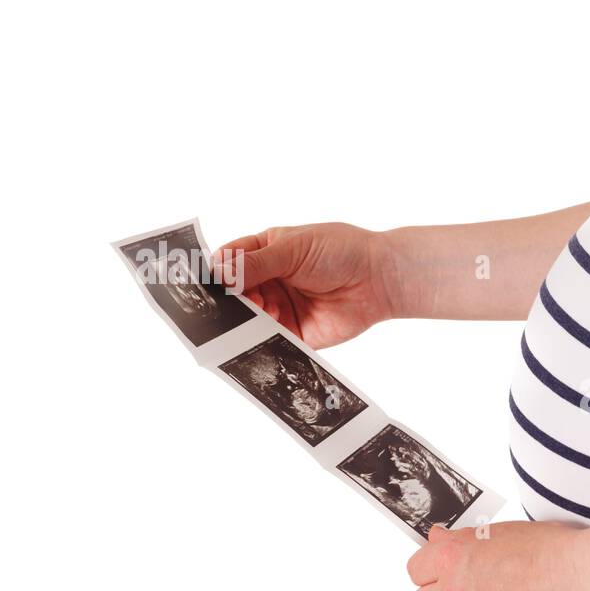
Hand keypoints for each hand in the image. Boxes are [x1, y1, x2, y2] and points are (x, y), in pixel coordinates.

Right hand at [213, 223, 398, 348]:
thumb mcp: (294, 249)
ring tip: (259, 313)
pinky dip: (264, 341)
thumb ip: (256, 263)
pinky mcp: (296, 332)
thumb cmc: (342, 251)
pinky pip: (272, 340)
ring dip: (248, 319)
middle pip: (235, 294)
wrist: (380, 279)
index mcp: (266, 252)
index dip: (216, 272)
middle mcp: (270, 280)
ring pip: (251, 319)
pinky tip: (262, 338)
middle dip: (231, 300)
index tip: (209, 282)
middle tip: (236, 302)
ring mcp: (282, 307)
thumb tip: (219, 273)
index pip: (229, 261)